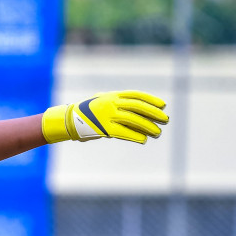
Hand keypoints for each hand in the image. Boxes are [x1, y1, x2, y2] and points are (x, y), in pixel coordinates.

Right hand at [43, 91, 168, 144]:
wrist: (69, 120)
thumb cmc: (88, 112)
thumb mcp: (103, 101)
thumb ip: (118, 104)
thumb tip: (137, 112)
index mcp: (113, 95)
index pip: (137, 95)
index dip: (151, 100)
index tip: (163, 105)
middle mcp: (112, 103)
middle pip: (138, 107)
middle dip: (154, 114)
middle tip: (165, 120)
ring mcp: (108, 115)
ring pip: (134, 120)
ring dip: (148, 126)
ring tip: (158, 132)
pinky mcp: (104, 128)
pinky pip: (124, 132)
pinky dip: (135, 136)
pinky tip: (144, 140)